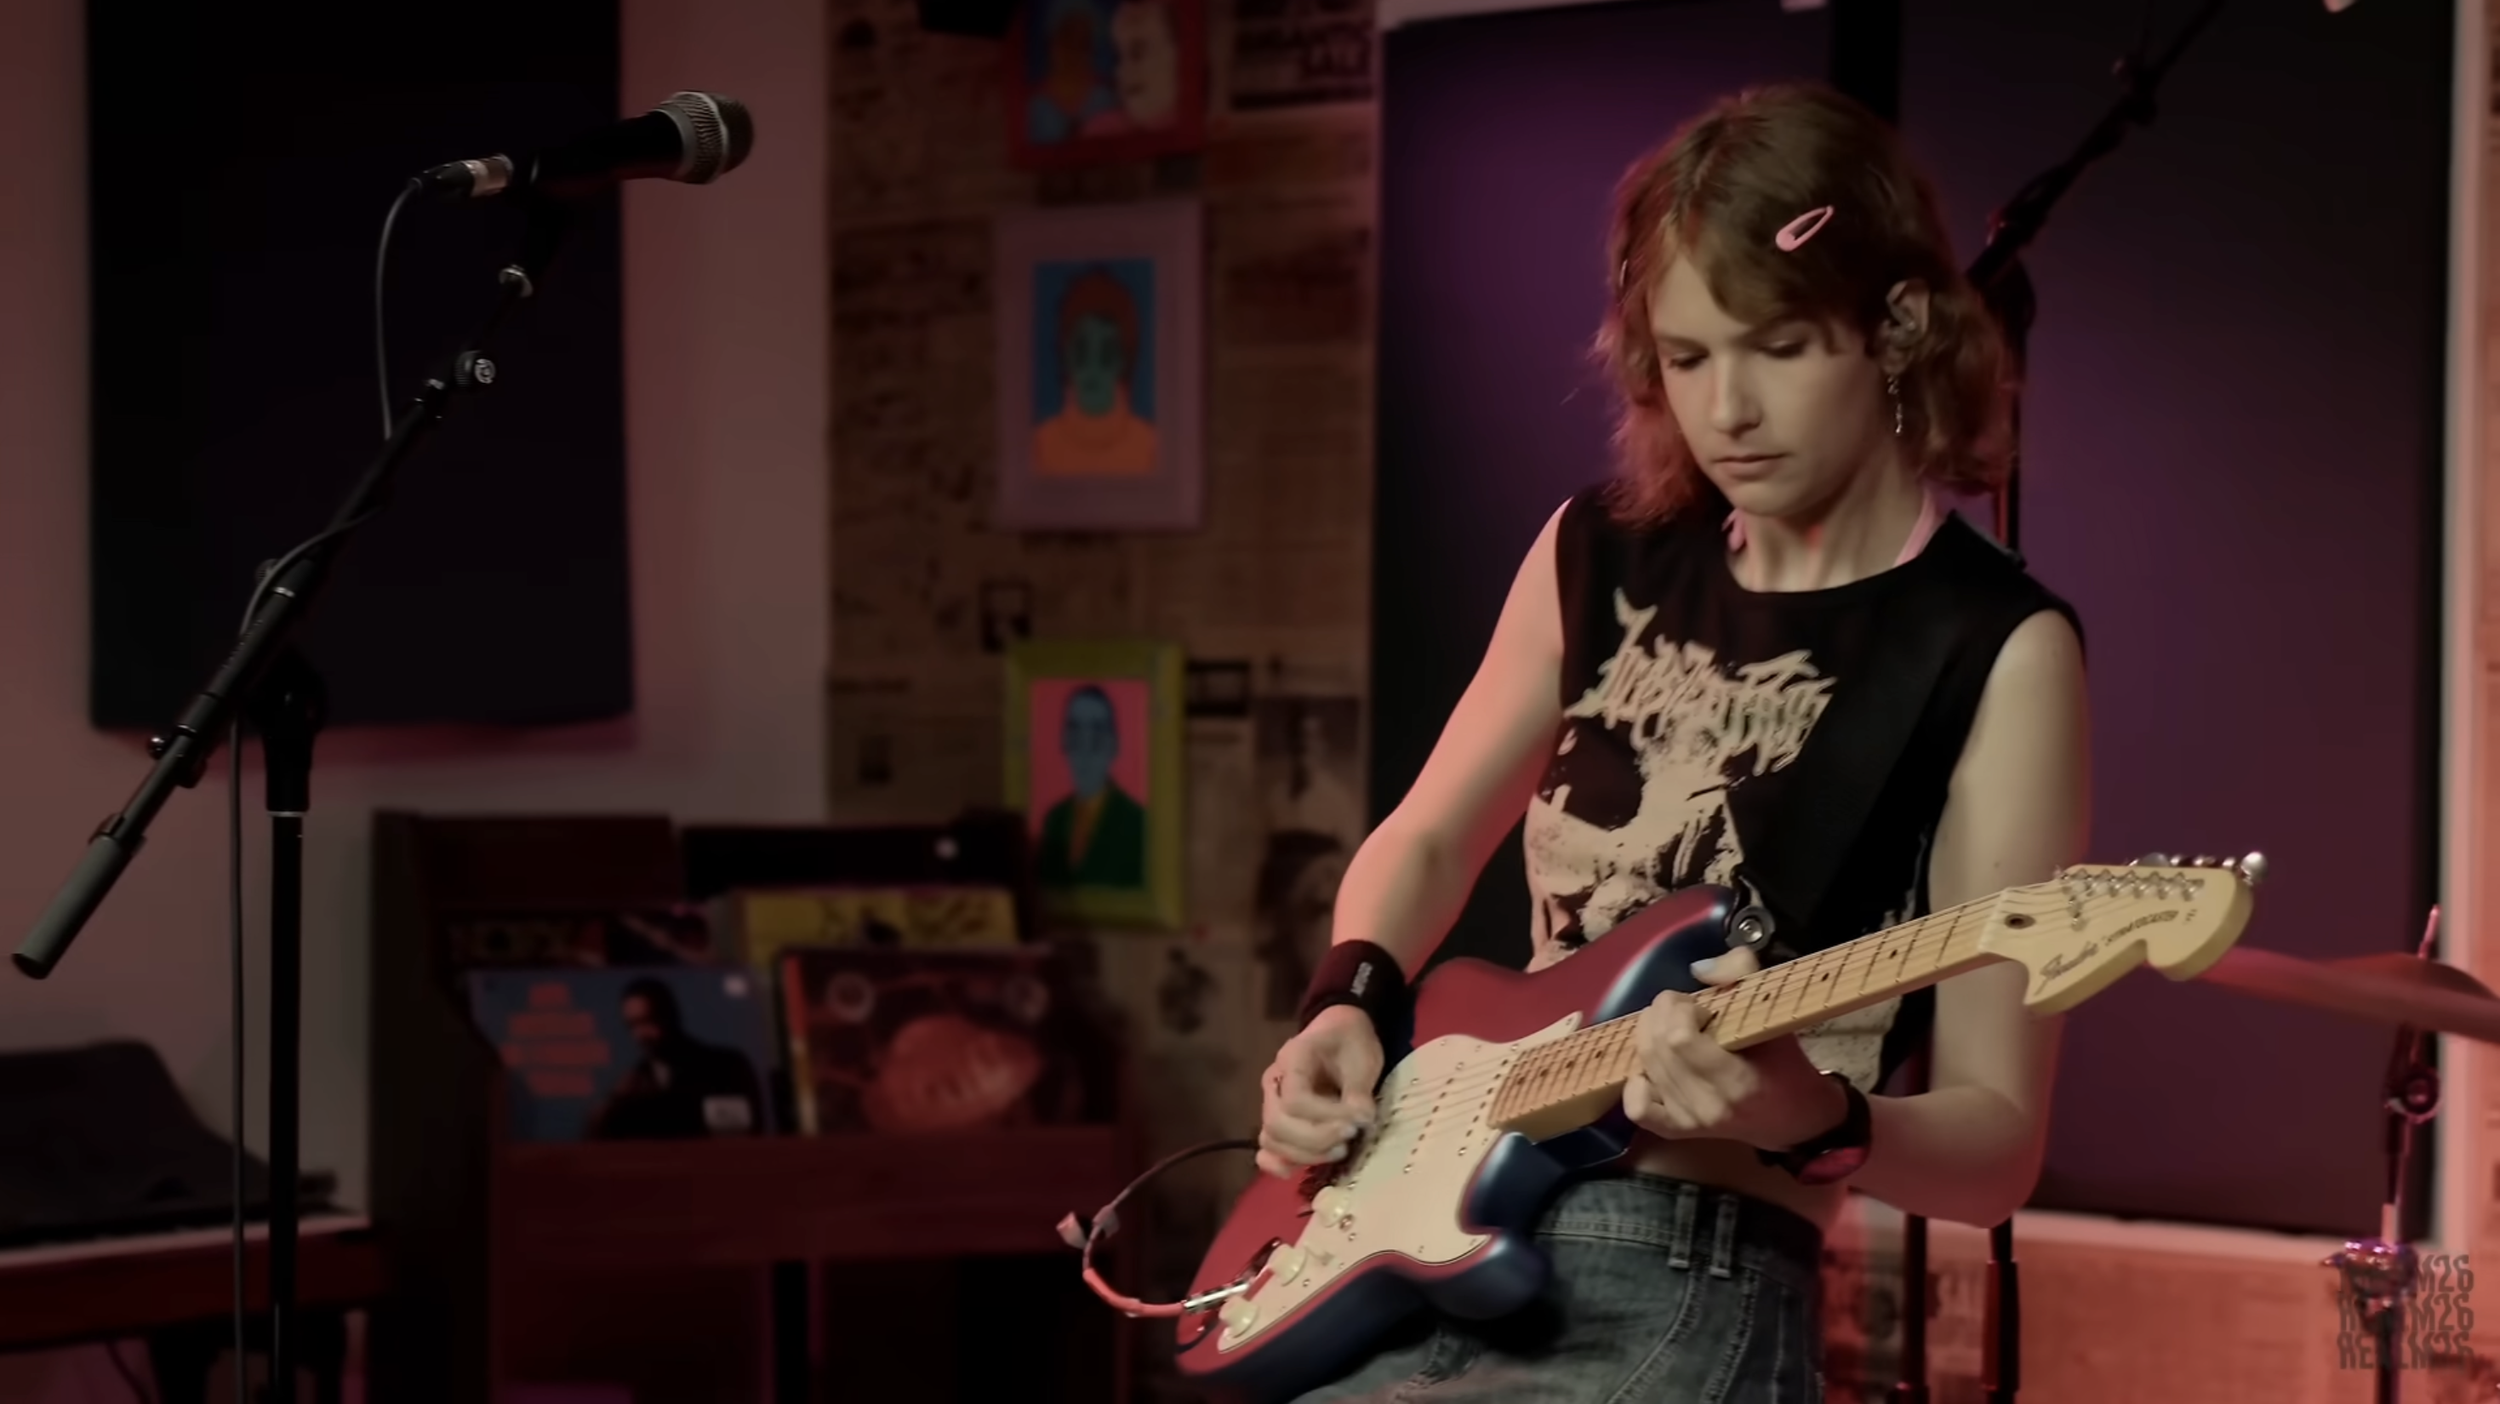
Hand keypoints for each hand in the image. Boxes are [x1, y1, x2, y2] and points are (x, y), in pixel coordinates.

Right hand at [1256, 1005, 1381, 1178]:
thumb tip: (1362, 1120)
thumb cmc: (1350, 1042)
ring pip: (1271, 1138)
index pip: (1295, 1099)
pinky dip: (1277, 1162)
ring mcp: (1272, 1102)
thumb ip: (1359, 1090)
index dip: (1325, 1116)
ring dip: (1304, 1153)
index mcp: (1292, 1058)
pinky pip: (1267, 1146)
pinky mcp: (1280, 1120)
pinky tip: (1292, 1172)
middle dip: (1315, 1139)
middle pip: (1276, 1122)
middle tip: (1349, 1137)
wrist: (1340, 1033)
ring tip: (1340, 1150)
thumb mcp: (1362, 1057)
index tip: (1358, 1121)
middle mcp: (1274, 1082)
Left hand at [1621, 944, 1848, 1151]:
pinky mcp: (1675, 1131)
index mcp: (1736, 1082)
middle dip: (1663, 1014)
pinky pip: (1636, 1106)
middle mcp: (1706, 1106)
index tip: (1704, 1006)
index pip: (1679, 1039)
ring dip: (1651, 1035)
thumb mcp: (1776, 1015)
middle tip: (1687, 1009)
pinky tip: (1654, 1065)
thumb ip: (1742, 976)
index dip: (1681, 1010)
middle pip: (1656, 1048)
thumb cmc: (1788, 1067)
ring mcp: (1687, 1122)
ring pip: (1644, 1066)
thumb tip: (1699, 968)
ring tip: (1676, 1029)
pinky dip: (1637, 1080)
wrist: (1796, 1120)